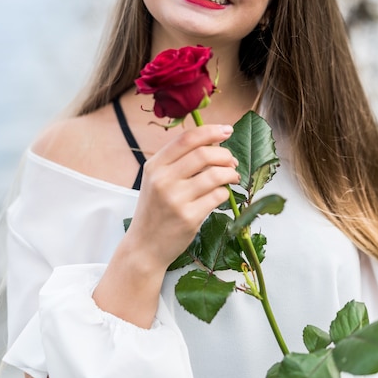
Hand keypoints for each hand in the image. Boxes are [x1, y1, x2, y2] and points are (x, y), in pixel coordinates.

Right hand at [127, 123, 239, 271]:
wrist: (145, 247)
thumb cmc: (156, 209)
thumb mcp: (157, 180)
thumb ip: (179, 160)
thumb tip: (214, 141)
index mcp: (154, 165)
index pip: (186, 138)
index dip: (211, 131)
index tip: (227, 130)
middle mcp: (163, 180)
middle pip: (204, 154)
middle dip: (225, 154)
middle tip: (232, 160)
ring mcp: (175, 199)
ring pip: (215, 175)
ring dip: (230, 173)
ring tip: (232, 176)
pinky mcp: (189, 217)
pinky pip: (218, 196)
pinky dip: (225, 192)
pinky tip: (221, 194)